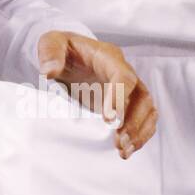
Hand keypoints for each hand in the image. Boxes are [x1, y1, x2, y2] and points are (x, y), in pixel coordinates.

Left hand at [37, 31, 157, 158]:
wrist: (67, 54)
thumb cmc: (60, 48)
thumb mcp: (50, 43)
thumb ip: (50, 54)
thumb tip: (48, 73)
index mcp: (108, 57)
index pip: (123, 76)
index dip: (120, 98)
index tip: (108, 120)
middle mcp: (124, 72)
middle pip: (142, 96)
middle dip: (134, 121)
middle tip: (118, 141)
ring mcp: (127, 89)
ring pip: (147, 110)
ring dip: (139, 131)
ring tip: (123, 150)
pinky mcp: (126, 103)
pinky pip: (143, 119)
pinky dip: (139, 135)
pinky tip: (126, 150)